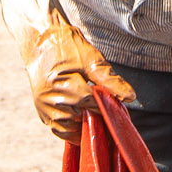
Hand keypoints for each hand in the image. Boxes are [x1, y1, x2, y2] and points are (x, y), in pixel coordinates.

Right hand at [0, 0, 132, 140]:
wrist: (40, 40)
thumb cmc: (66, 46)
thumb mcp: (91, 58)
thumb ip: (110, 80)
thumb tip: (130, 97)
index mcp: (65, 87)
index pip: (93, 107)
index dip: (106, 106)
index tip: (114, 103)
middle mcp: (52, 102)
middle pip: (84, 121)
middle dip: (96, 115)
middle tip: (103, 105)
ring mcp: (45, 110)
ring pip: (72, 131)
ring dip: (84, 125)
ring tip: (92, 111)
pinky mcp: (42, 113)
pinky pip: (60, 130)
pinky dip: (73, 128)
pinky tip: (81, 118)